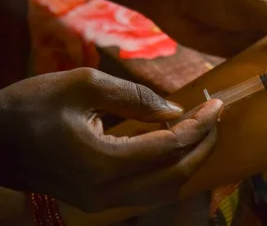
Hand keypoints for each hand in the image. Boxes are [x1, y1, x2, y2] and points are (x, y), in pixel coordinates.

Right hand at [0, 68, 222, 211]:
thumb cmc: (30, 106)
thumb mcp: (83, 85)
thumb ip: (135, 97)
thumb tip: (174, 110)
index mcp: (102, 163)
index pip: (170, 148)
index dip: (199, 125)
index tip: (217, 104)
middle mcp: (105, 192)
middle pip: (174, 177)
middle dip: (203, 147)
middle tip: (216, 119)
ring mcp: (99, 202)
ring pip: (162, 190)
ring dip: (188, 161)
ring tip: (201, 131)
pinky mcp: (95, 200)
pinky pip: (145, 190)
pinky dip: (167, 169)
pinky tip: (173, 144)